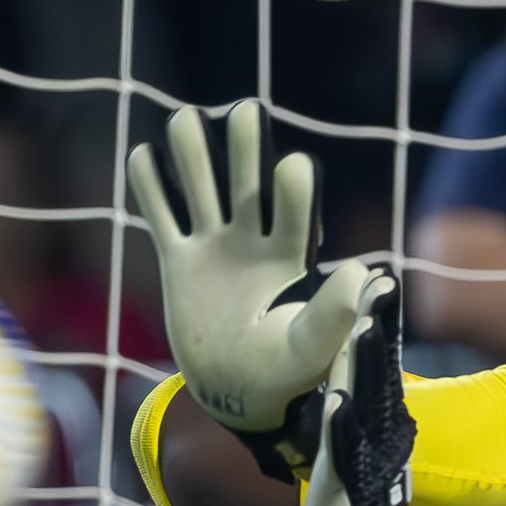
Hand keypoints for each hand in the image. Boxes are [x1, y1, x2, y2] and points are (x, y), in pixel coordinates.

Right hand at [130, 101, 372, 480]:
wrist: (239, 392)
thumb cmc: (285, 372)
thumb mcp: (311, 349)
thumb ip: (333, 313)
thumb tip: (360, 269)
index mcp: (291, 253)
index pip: (294, 203)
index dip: (293, 183)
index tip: (292, 169)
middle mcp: (253, 238)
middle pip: (247, 177)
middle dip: (247, 144)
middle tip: (247, 113)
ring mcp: (214, 246)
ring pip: (201, 184)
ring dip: (194, 150)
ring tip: (186, 119)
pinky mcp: (179, 260)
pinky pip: (161, 214)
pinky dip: (151, 184)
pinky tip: (145, 155)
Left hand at [302, 270, 416, 505]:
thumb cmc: (350, 504)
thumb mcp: (348, 447)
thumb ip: (350, 412)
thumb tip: (346, 374)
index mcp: (374, 422)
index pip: (376, 365)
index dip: (377, 323)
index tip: (378, 280)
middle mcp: (375, 434)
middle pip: (375, 373)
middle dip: (376, 328)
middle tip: (379, 282)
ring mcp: (361, 459)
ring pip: (362, 405)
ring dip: (363, 368)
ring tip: (363, 328)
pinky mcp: (344, 488)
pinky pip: (342, 453)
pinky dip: (340, 428)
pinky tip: (337, 401)